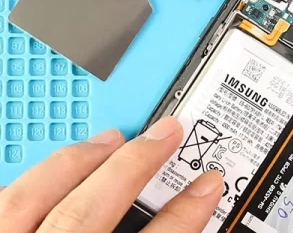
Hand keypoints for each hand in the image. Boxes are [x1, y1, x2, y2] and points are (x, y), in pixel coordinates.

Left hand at [0, 117, 222, 232]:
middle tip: (165, 133)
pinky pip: (0, 204)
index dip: (186, 212)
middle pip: (88, 210)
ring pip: (33, 200)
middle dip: (134, 165)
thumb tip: (188, 222)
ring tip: (111, 138)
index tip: (208, 186)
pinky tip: (47, 170)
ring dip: (78, 163)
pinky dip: (26, 182)